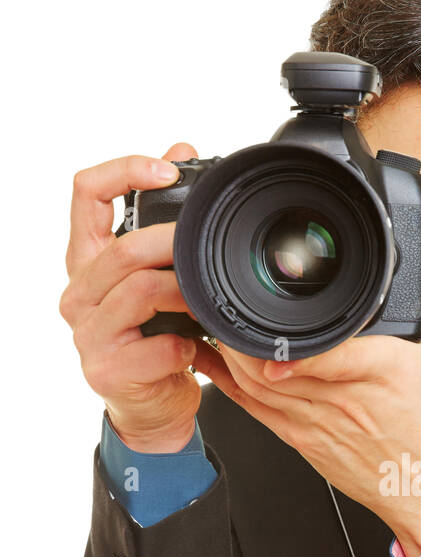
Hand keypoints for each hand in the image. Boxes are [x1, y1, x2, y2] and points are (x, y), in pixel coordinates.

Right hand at [60, 143, 203, 451]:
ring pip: (140, 292)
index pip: (85, 193)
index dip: (125, 171)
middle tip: (206, 248)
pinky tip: (195, 348)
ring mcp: (88, 334)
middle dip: (173, 242)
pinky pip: (156, 347)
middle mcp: (78, 293)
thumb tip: (179, 148)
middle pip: (122, 248)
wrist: (149, 408)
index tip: (168, 171)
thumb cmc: (153, 337)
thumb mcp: (154, 274)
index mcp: (86, 259)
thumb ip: (160, 219)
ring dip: (184, 293)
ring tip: (206, 300)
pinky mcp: (107, 370)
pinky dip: (184, 346)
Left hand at [190, 249, 420, 556]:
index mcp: (378, 372)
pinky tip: (214, 363)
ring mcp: (316, 424)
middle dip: (239, 334)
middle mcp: (340, 400)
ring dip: (228, 355)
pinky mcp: (303, 442)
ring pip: (255, 386)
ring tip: (215, 323)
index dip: (289, 347)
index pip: (325, 355)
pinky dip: (229, 385)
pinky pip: (255, 411)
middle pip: (271, 364)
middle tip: (222, 301)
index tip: (264, 324)